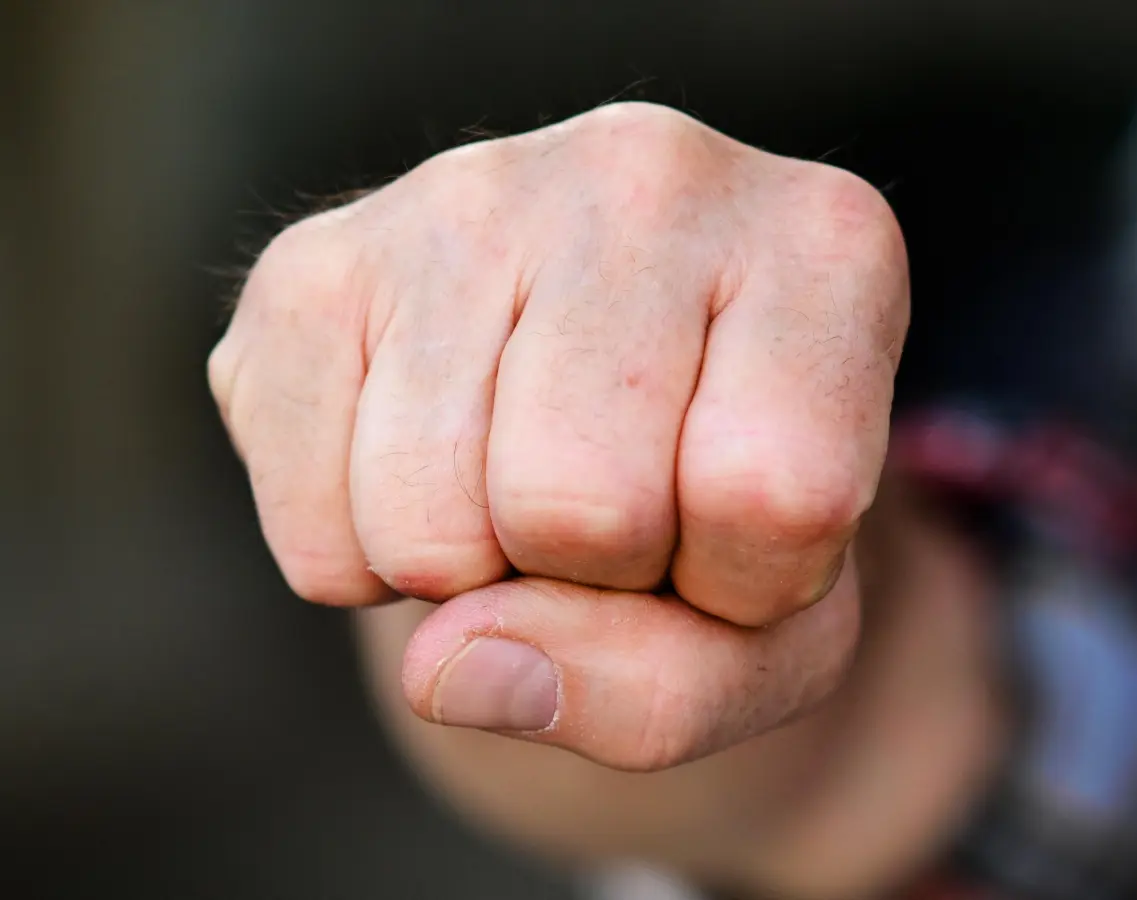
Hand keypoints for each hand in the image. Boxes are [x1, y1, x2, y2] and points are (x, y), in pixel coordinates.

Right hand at [210, 103, 908, 771]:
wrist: (603, 408)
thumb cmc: (719, 517)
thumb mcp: (773, 637)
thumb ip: (665, 693)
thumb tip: (450, 665)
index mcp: (822, 242)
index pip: (774, 496)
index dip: (746, 585)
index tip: (740, 531)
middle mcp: (647, 172)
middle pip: (583, 505)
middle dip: (594, 575)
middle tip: (617, 512)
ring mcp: (465, 195)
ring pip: (429, 525)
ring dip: (472, 578)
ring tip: (518, 482)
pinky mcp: (313, 261)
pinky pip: (315, 530)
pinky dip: (365, 565)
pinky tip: (428, 470)